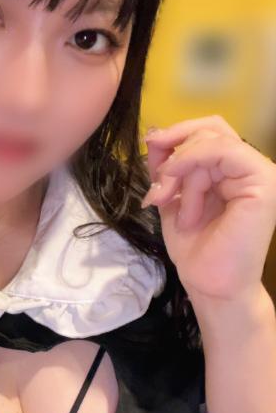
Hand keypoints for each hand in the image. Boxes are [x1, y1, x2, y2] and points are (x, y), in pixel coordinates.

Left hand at [141, 115, 275, 301]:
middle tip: (157, 183)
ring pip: (211, 142)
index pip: (207, 132)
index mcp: (231, 170)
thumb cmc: (195, 249)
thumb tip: (154, 136)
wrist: (209, 284)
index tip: (150, 149)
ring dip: (181, 172)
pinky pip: (224, 151)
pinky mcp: (263, 182)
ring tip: (171, 203)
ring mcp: (260, 173)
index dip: (176, 135)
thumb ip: (166, 168)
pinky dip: (193, 168)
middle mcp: (249, 167)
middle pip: (211, 128)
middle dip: (175, 151)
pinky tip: (181, 199)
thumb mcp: (172, 199)